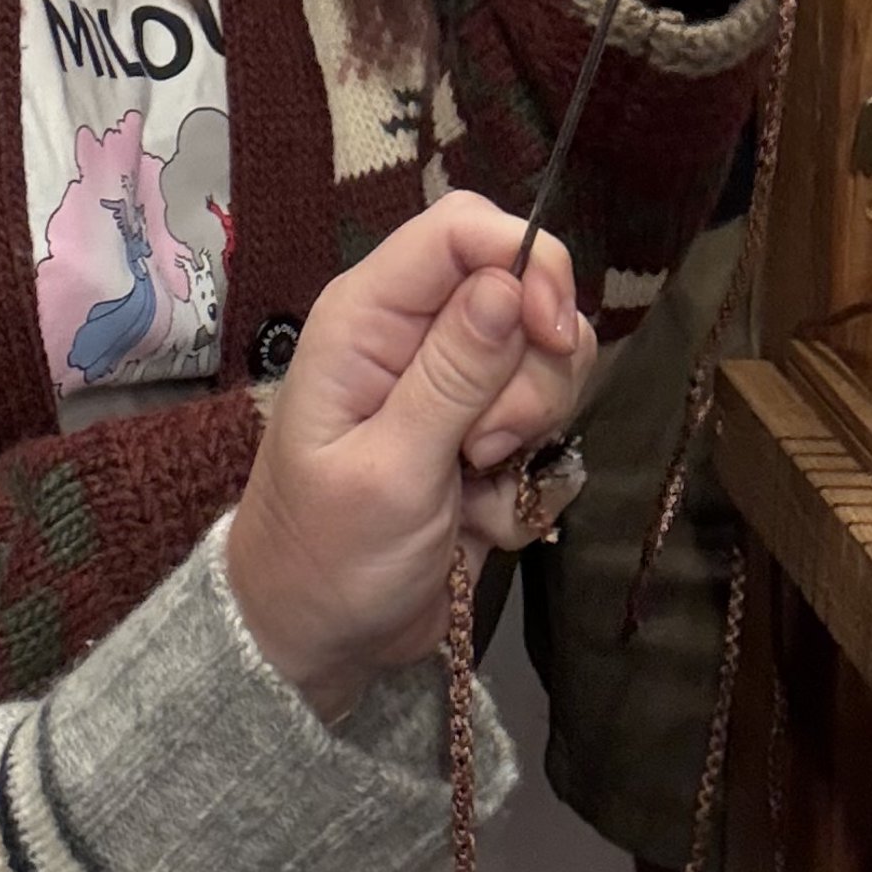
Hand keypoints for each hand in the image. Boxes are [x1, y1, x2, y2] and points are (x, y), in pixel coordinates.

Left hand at [224, 195, 592, 723]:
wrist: (320, 643)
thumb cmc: (329, 554)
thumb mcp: (390, 469)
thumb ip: (451, 376)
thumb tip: (507, 281)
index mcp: (369, 316)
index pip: (461, 228)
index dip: (524, 260)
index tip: (551, 331)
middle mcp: (414, 334)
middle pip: (522, 292)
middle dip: (529, 374)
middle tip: (482, 445)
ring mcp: (455, 387)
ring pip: (545, 361)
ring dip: (530, 431)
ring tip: (474, 480)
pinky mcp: (487, 438)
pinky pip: (548, 429)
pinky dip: (529, 479)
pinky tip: (479, 516)